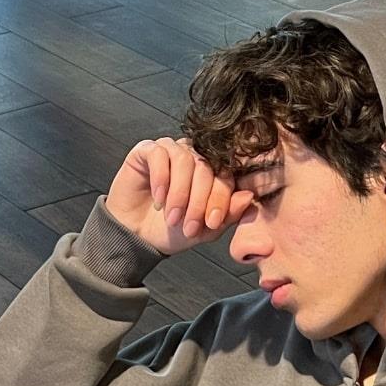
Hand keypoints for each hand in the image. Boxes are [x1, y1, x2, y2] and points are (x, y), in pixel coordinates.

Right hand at [103, 136, 254, 256]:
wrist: (137, 235)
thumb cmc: (171, 231)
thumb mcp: (204, 230)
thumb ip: (227, 215)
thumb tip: (248, 196)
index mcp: (212, 174)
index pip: (225, 177)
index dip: (220, 199)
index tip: (211, 222)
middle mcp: (194, 158)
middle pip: (207, 168)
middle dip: (199, 201)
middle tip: (189, 226)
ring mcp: (172, 150)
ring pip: (186, 160)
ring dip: (180, 193)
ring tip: (172, 217)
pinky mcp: (148, 150)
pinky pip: (160, 154)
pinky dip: (161, 179)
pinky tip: (158, 199)